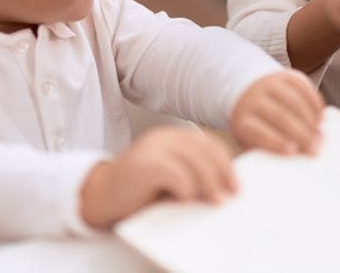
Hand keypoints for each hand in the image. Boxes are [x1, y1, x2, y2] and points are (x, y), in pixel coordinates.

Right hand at [79, 126, 235, 228]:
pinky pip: (175, 174)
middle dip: (223, 174)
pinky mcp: (144, 164)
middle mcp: (164, 137)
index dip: (226, 164)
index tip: (237, 186)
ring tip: (215, 202)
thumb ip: (193, 175)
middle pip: (205, 150)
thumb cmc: (140, 191)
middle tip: (231, 196)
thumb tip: (226, 188)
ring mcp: (153, 147)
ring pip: (194, 161)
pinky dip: (185, 187)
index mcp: (173, 137)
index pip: (209, 144)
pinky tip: (186, 199)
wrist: (102, 195)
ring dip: (209, 184)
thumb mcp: (172, 178)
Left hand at [230, 70, 323, 154]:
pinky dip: (314, 102)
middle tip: (315, 148)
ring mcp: (269, 84)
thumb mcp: (253, 140)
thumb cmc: (254, 126)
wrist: (247, 92)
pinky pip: (302, 87)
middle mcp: (253, 98)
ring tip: (320, 135)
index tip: (293, 151)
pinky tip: (320, 117)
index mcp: (242, 119)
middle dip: (300, 133)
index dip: (276, 141)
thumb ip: (270, 149)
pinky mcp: (284, 75)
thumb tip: (297, 158)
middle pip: (279, 116)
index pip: (258, 130)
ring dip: (310, 119)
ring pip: (294, 100)